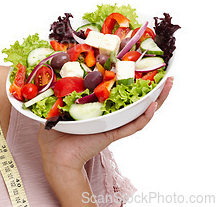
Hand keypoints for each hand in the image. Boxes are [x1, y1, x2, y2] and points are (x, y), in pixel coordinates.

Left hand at [37, 77, 172, 195]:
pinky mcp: (113, 133)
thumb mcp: (54, 106)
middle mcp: (108, 113)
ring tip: (168, 83)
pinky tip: (152, 105)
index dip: (126, 75)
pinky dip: (144, 116)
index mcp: (97, 105)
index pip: (115, 88)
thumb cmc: (54, 135)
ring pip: (140, 110)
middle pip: (133, 97)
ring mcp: (113, 123)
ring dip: (156, 98)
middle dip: (149, 84)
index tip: (135, 59)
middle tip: (162, 70)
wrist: (56, 157)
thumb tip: (48, 72)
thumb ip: (54, 91)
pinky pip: (133, 126)